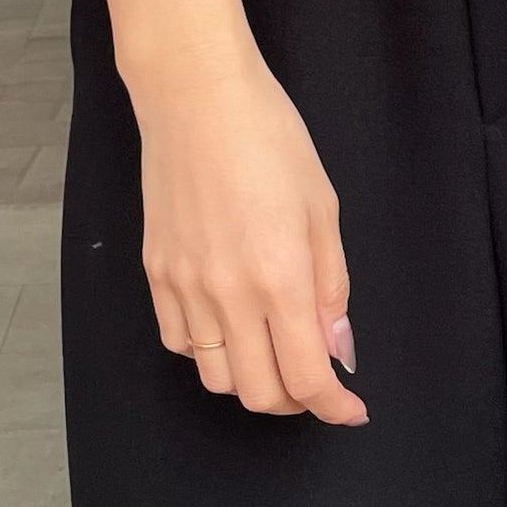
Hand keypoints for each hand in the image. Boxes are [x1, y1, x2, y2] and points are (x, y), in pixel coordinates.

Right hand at [128, 46, 365, 425]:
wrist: (196, 97)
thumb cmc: (269, 139)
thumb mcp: (323, 210)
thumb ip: (332, 288)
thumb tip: (339, 349)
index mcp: (280, 278)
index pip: (307, 377)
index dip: (334, 406)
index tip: (351, 409)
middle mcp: (228, 294)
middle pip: (259, 392)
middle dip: (297, 401)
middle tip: (317, 381)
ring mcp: (184, 287)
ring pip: (215, 378)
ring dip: (252, 381)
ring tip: (274, 353)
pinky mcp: (155, 274)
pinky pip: (179, 343)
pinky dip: (209, 353)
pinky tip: (230, 326)